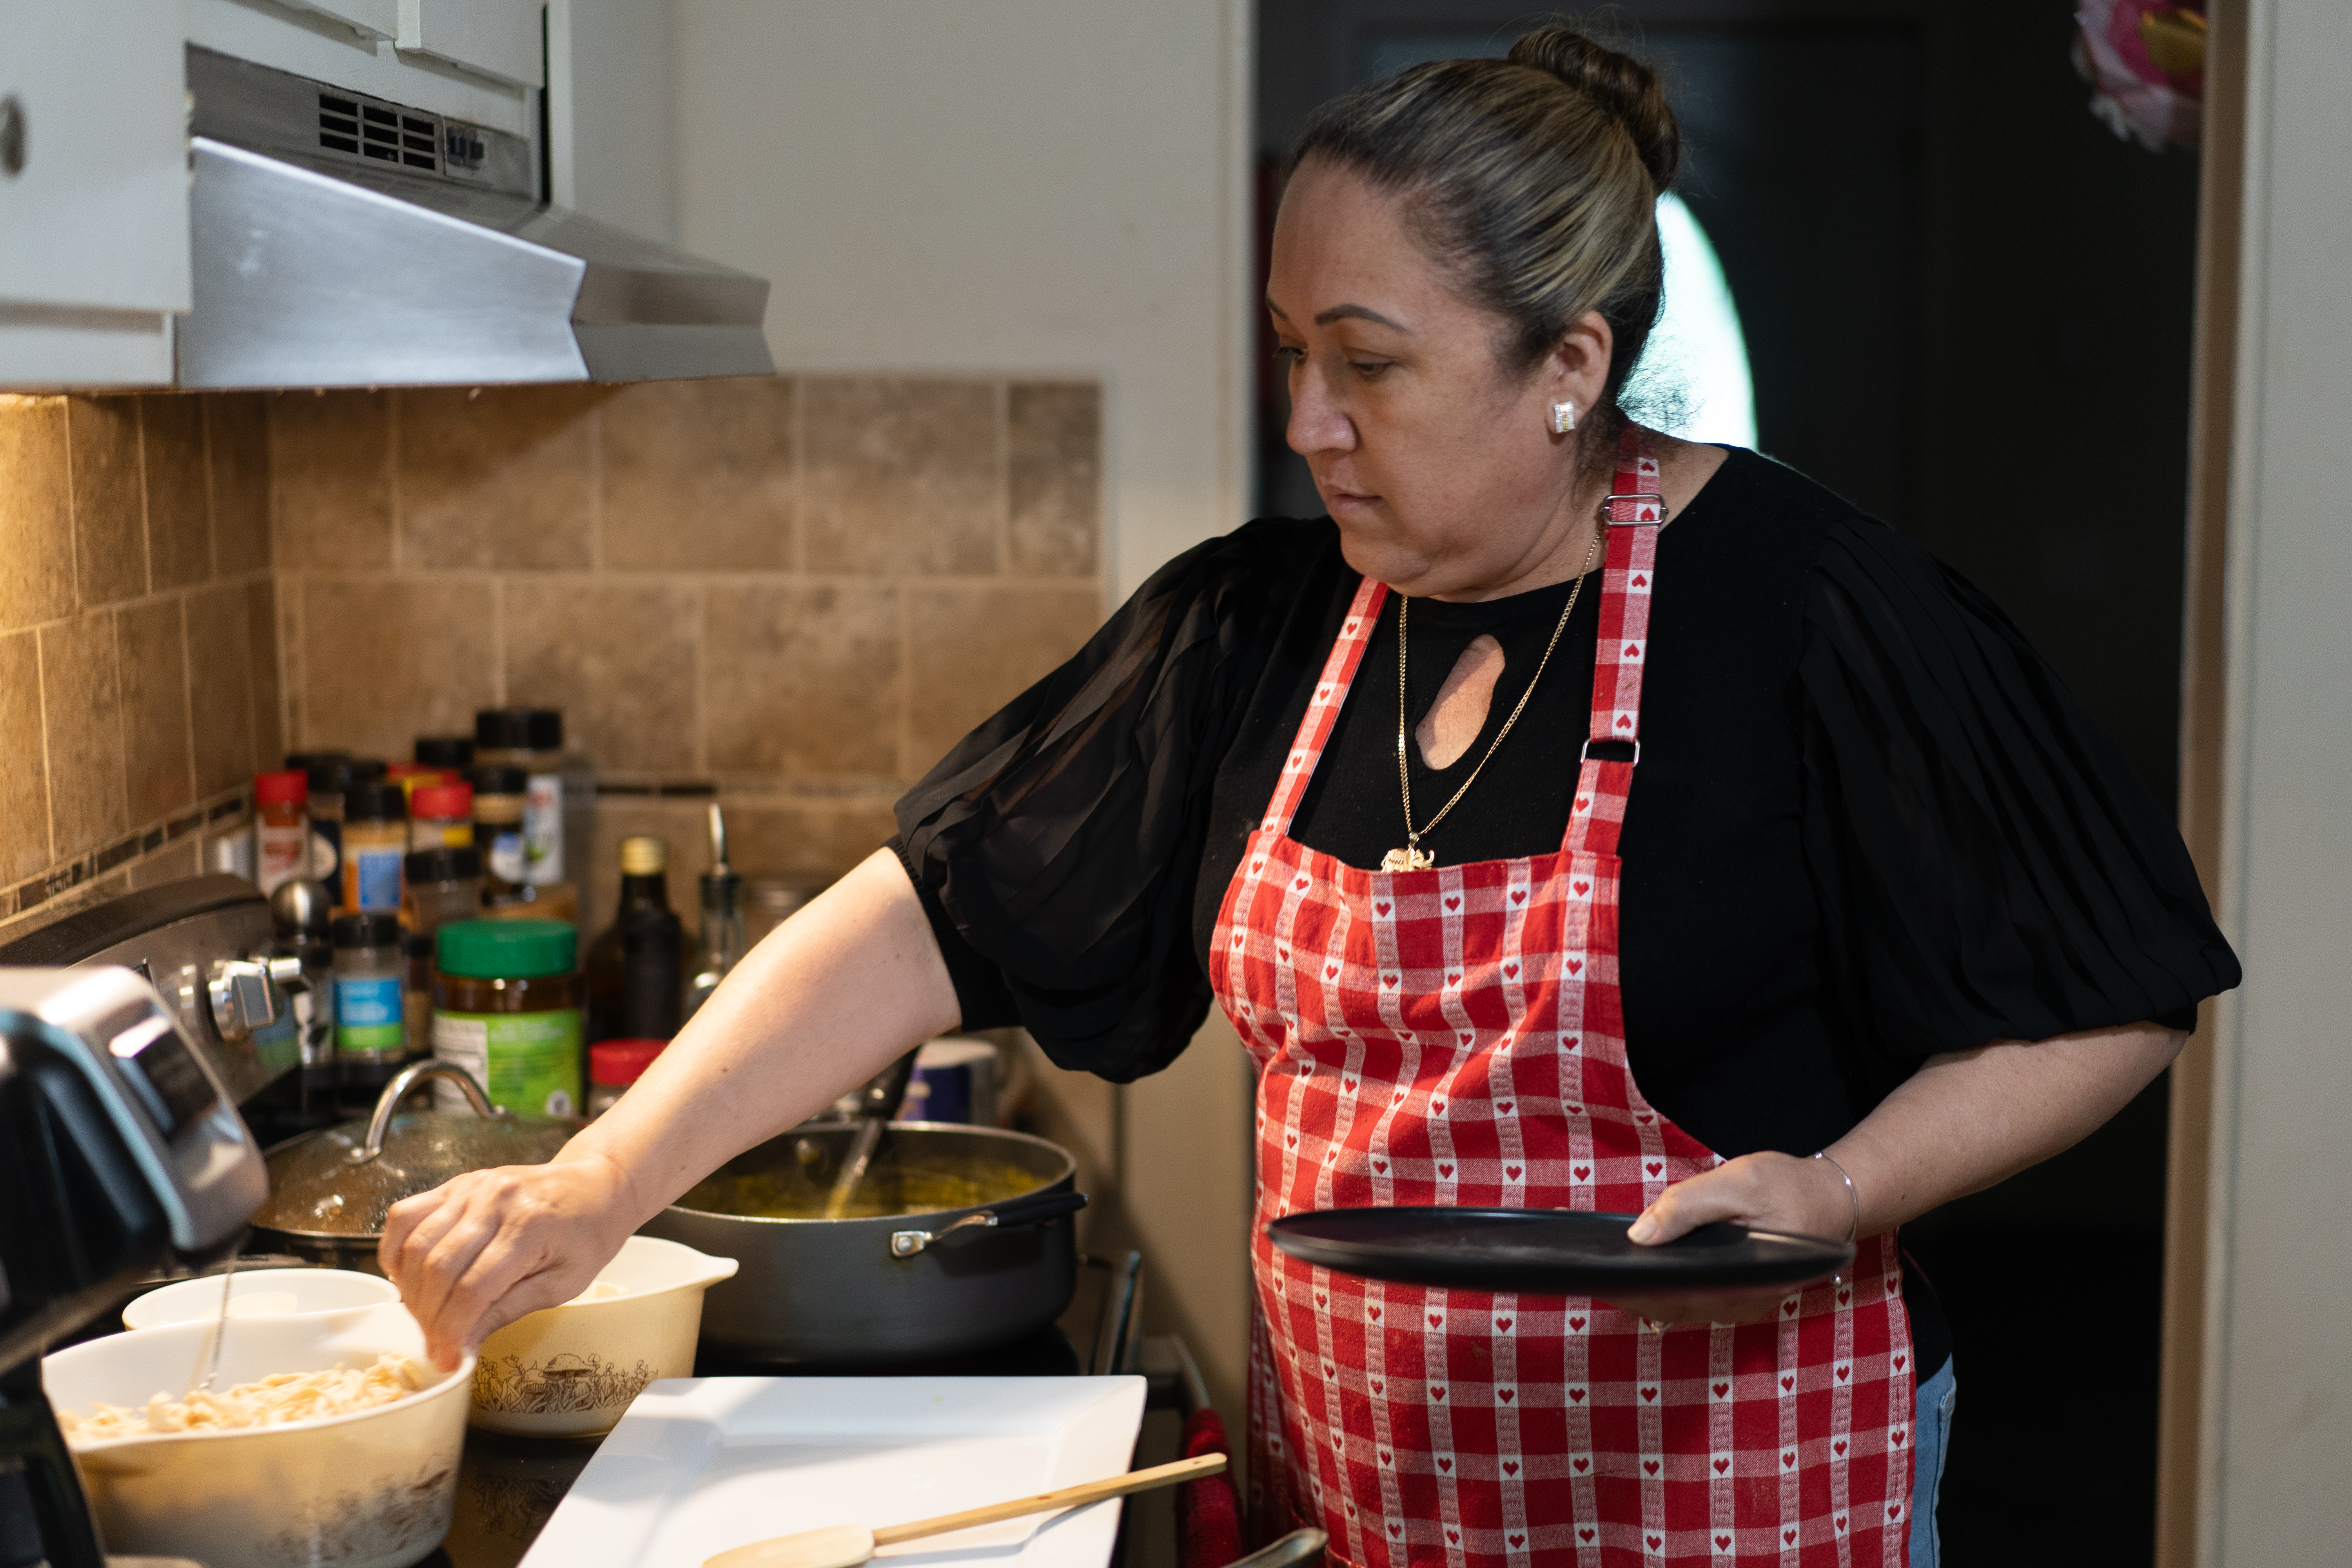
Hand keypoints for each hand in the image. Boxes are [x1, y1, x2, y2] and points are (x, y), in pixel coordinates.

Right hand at [379, 1151, 640, 1368]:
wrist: (596, 1186)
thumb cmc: (588, 1233)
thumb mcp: (564, 1283)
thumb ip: (508, 1310)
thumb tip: (461, 1344)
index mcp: (530, 1226)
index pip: (473, 1289)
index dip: (452, 1331)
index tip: (445, 1360)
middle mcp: (495, 1200)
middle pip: (438, 1268)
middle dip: (429, 1317)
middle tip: (435, 1342)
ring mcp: (471, 1187)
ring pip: (416, 1244)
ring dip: (410, 1289)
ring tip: (426, 1315)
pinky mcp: (456, 1184)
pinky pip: (406, 1215)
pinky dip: (396, 1251)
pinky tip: (409, 1277)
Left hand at [1601, 1151, 1852, 1326]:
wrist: (1832, 1199)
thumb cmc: (1789, 1187)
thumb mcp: (1738, 1182)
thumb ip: (1687, 1206)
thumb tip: (1640, 1236)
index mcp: (1738, 1283)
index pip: (1667, 1297)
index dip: (1625, 1287)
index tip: (1591, 1271)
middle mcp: (1736, 1304)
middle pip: (1664, 1306)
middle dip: (1622, 1287)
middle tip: (1583, 1262)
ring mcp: (1735, 1302)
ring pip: (1674, 1304)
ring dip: (1638, 1286)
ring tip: (1601, 1261)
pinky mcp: (1733, 1291)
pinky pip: (1688, 1295)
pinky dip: (1660, 1281)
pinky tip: (1638, 1263)